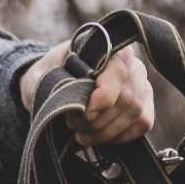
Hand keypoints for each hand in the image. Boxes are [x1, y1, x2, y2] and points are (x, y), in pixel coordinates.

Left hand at [20, 35, 156, 147]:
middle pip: (127, 98)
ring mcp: (141, 83)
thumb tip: (72, 101)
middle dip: (98, 120)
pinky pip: (143, 123)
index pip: (118, 73)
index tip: (86, 113)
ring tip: (82, 134)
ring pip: (135, 113)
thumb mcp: (40, 75)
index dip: (105, 97)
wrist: (52, 83)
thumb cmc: (47, 76)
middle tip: (73, 125)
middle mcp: (130, 62)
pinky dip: (120, 136)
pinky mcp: (144, 103)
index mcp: (106, 46)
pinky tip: (100, 137)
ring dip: (106, 131)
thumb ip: (53, 83)